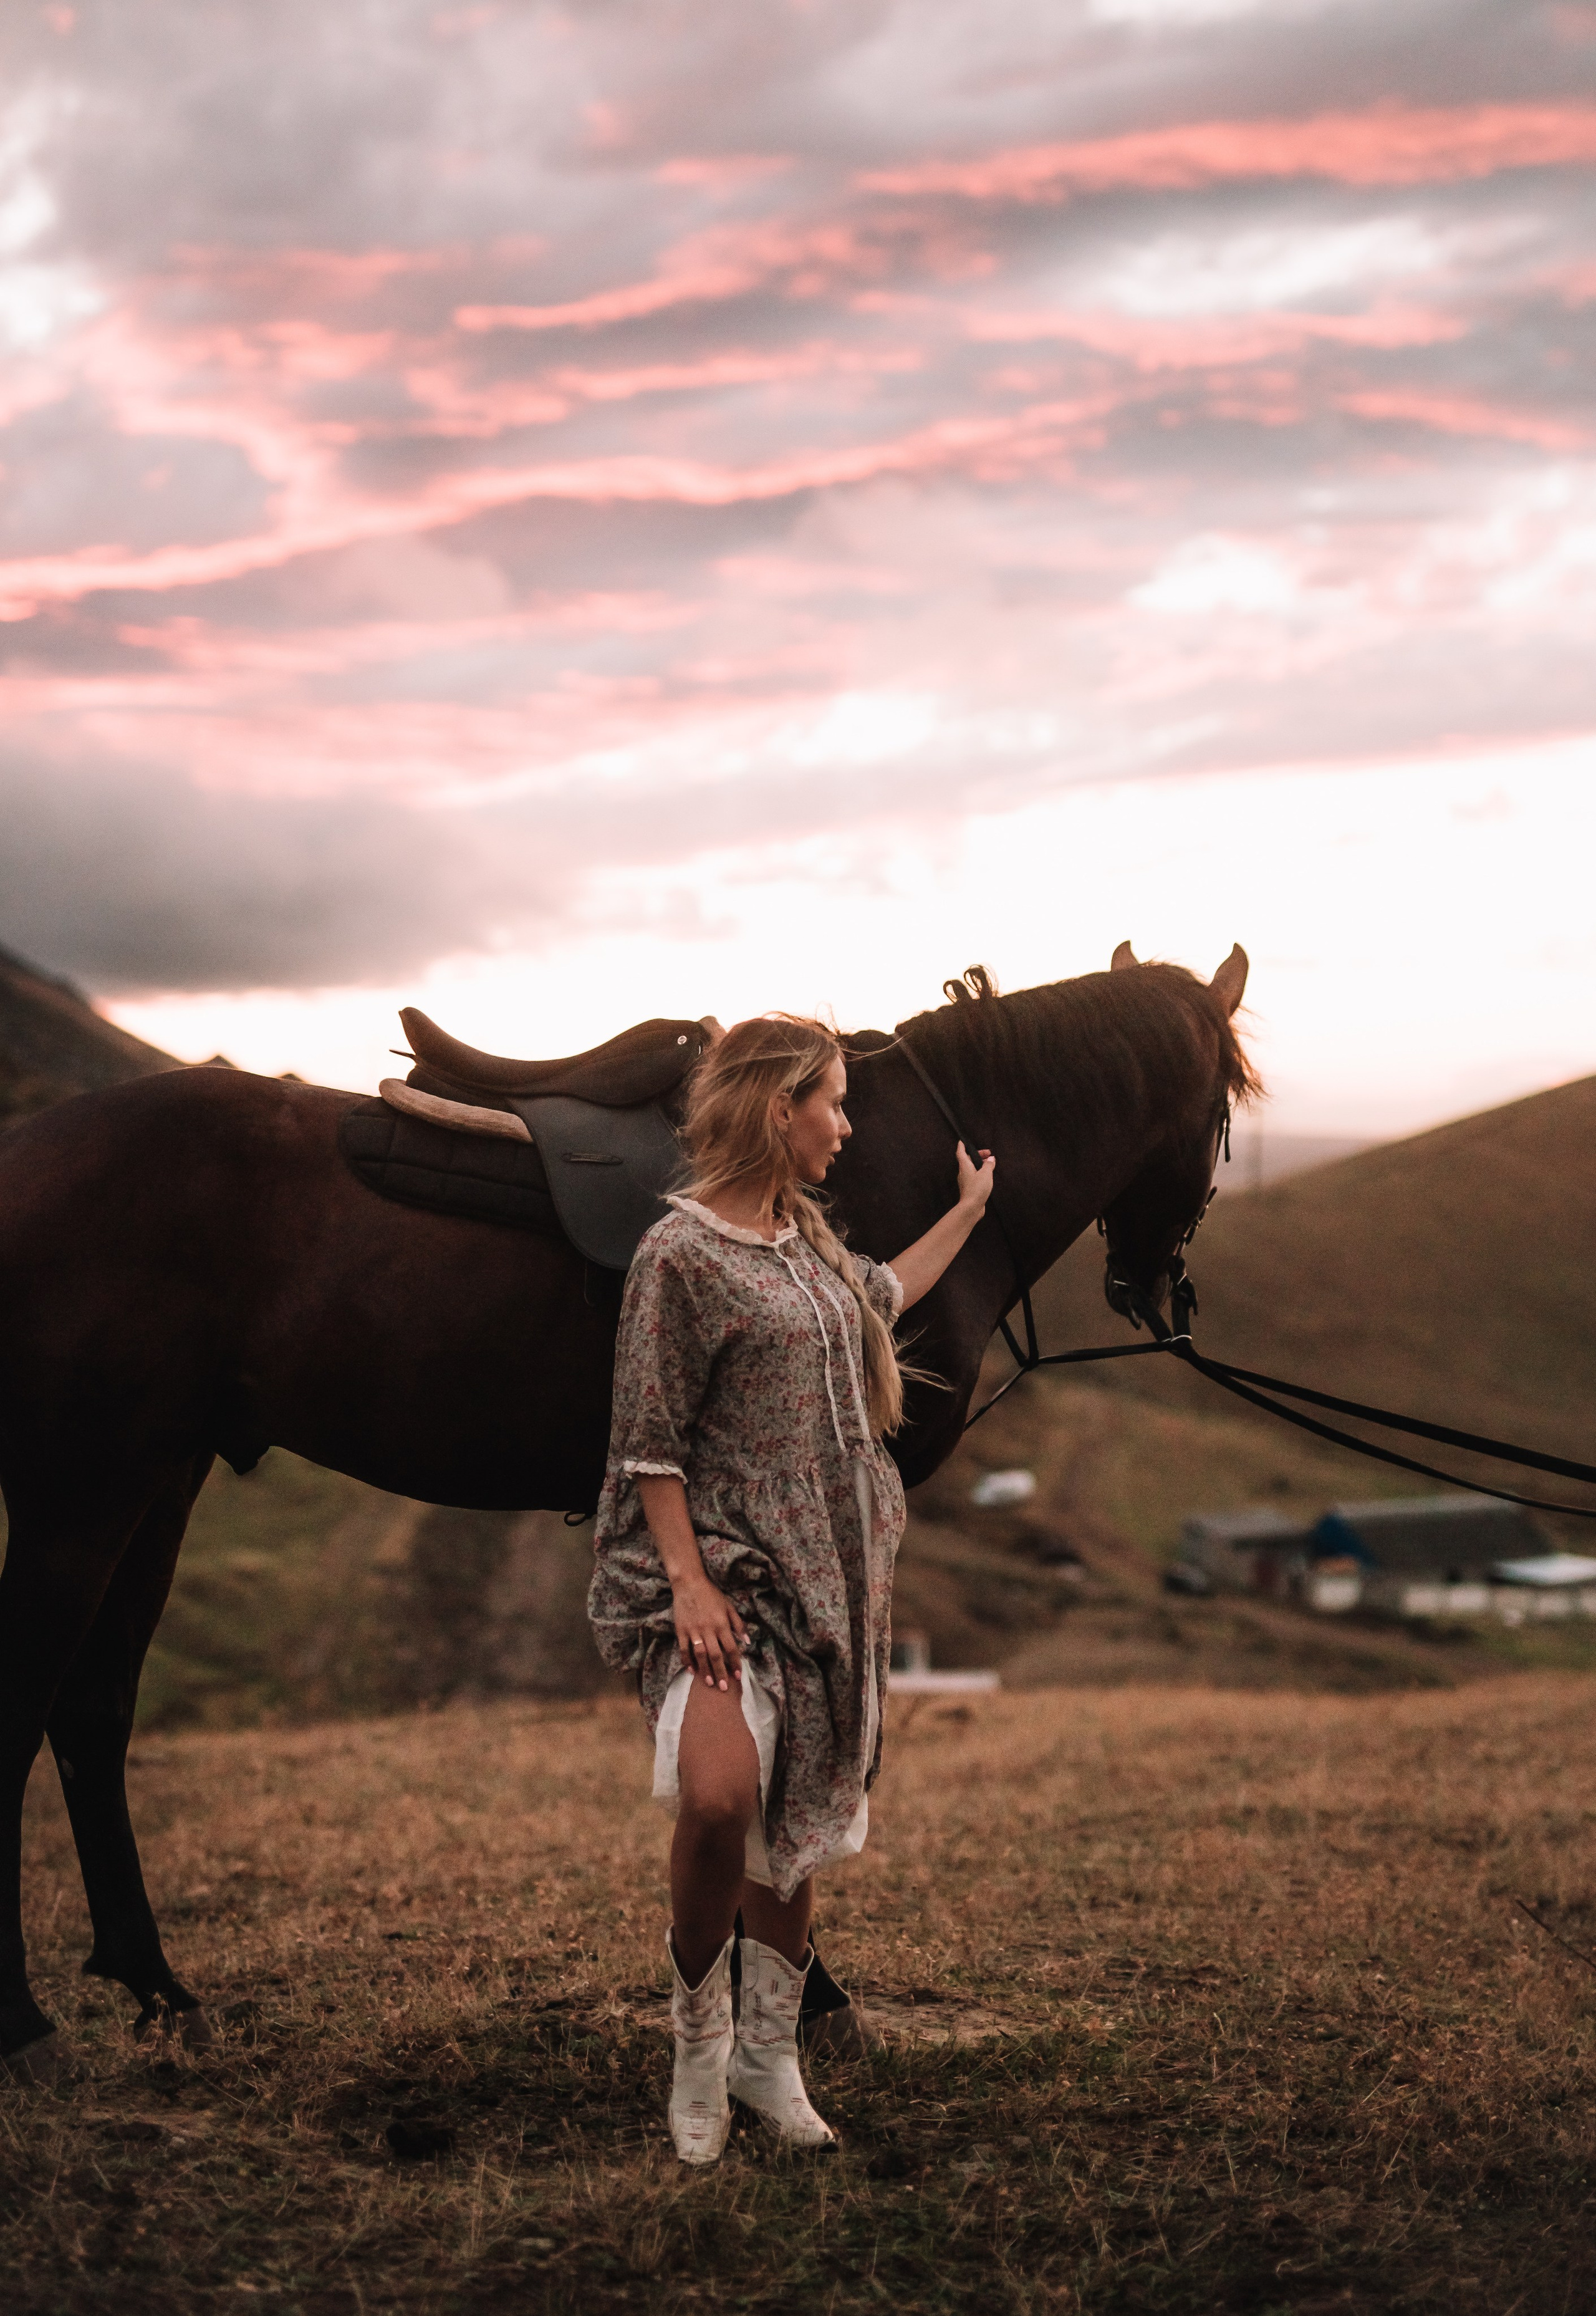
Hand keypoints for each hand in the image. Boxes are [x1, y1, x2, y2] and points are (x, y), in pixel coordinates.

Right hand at [671, 1571, 746, 1689]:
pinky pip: (683, 1649)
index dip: (735, 1663)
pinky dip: (687, 1661)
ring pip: (700, 1655)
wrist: (689, 1583)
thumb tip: (747, 1642)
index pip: (731, 1648)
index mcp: (722, 1624)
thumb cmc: (711, 1594)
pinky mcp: (681, 1630)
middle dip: (721, 1673)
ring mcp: (693, 1631)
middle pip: (716, 1655)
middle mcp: (708, 1629)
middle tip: (724, 1688)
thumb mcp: (729, 1606)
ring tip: (709, 1683)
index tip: (738, 1676)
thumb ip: (738, 1625)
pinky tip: (691, 1671)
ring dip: (705, 1670)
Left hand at [956, 1141, 995, 1214]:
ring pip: (971, 1168)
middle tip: (988, 1154)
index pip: (960, 1152)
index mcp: (965, 1166)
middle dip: (977, 1155)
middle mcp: (963, 1173)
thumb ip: (989, 1165)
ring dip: (979, 1164)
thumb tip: (991, 1159)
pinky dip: (980, 1173)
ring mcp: (965, 1181)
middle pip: (968, 1160)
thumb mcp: (986, 1174)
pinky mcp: (969, 1188)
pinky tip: (987, 1176)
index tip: (962, 1141)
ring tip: (990, 1164)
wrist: (971, 1207)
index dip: (961, 1146)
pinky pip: (974, 1177)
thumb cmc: (977, 1189)